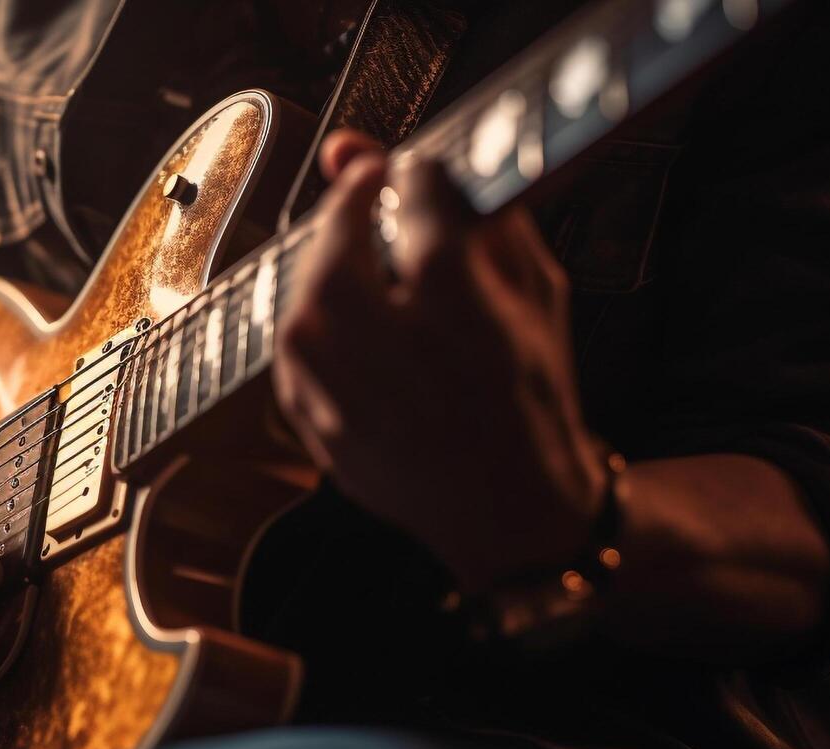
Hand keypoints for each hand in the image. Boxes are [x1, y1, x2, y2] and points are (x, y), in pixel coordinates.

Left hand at [273, 130, 605, 591]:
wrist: (510, 508)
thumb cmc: (531, 398)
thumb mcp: (539, 296)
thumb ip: (484, 218)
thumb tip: (425, 159)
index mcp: (465, 315)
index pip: (419, 208)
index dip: (411, 175)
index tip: (413, 169)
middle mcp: (397, 358)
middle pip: (338, 255)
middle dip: (346, 210)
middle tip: (364, 189)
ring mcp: (347, 401)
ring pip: (301, 306)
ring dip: (321, 265)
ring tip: (352, 253)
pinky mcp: (317, 429)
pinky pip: (290, 355)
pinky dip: (310, 324)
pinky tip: (339, 318)